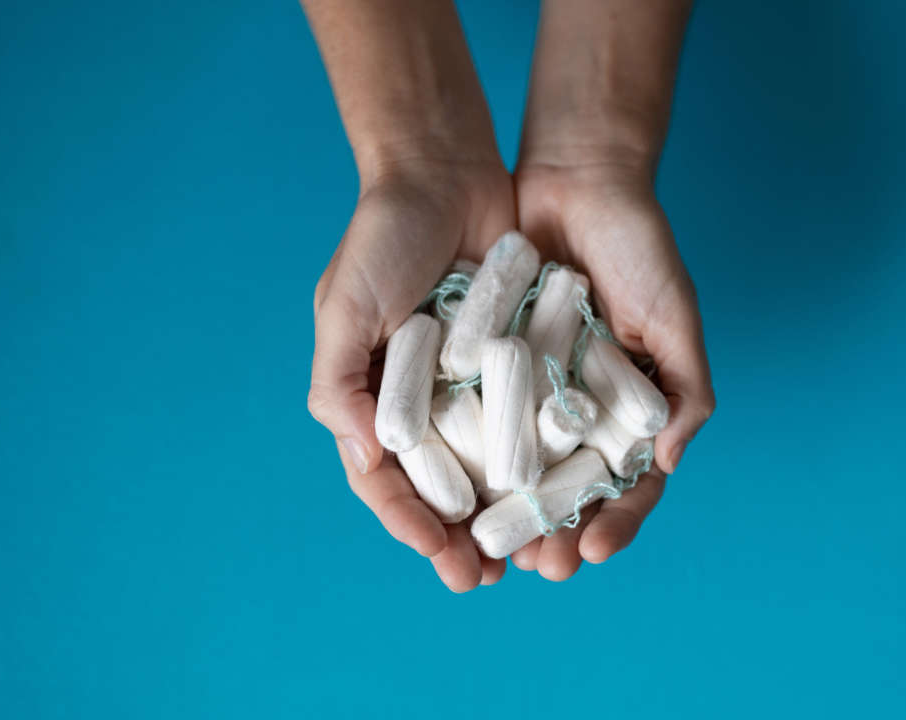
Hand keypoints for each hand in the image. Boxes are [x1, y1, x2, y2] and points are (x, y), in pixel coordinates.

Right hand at [308, 158, 515, 591]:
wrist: (443, 172)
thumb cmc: (380, 239)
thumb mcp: (343, 309)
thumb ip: (341, 384)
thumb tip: (366, 460)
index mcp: (374, 400)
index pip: (386, 480)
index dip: (408, 524)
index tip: (441, 557)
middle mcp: (424, 402)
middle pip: (441, 487)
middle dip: (461, 537)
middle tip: (489, 578)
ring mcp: (473, 385)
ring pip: (491, 466)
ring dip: (507, 512)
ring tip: (533, 554)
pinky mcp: (519, 361)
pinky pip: (532, 418)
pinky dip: (544, 458)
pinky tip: (565, 490)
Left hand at [509, 158, 715, 579]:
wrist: (578, 178)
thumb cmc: (639, 246)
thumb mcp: (674, 316)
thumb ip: (685, 390)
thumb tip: (668, 463)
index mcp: (633, 407)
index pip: (628, 483)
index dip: (615, 522)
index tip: (591, 550)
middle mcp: (584, 408)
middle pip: (571, 489)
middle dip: (556, 532)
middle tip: (537, 568)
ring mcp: (537, 389)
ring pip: (522, 467)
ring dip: (511, 512)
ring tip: (493, 549)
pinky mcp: (493, 363)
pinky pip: (481, 417)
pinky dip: (473, 456)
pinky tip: (458, 489)